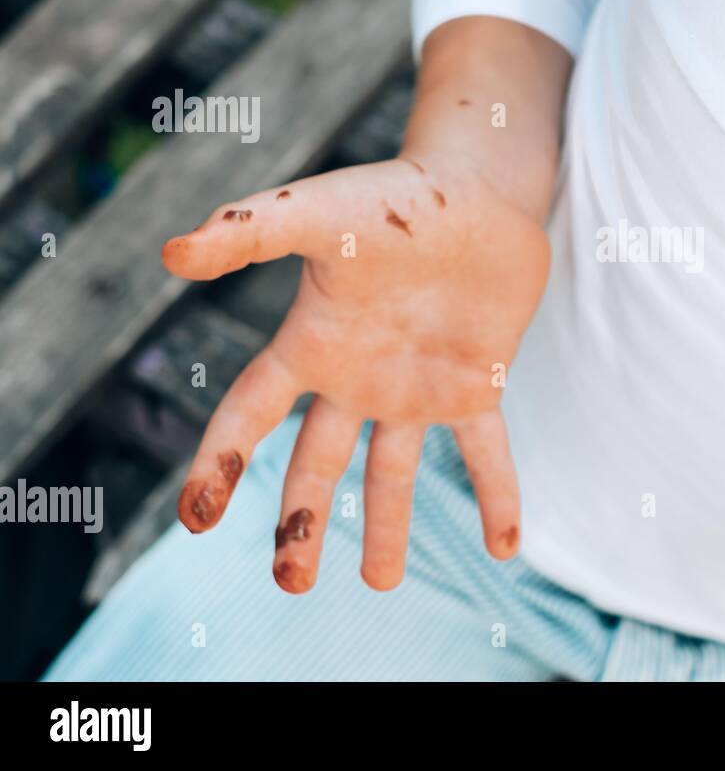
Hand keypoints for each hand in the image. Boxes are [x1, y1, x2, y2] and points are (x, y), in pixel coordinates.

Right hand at [161, 156, 549, 592]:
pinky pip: (485, 453)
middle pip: (319, 465)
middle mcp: (358, 378)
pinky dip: (497, 497)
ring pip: (394, 473)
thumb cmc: (392, 198)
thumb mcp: (314, 213)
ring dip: (390, 529)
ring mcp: (417, 387)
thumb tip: (171, 254)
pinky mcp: (476, 385)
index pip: (251, 414)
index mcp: (312, 345)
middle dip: (302, 523)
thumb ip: (247, 231)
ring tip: (381, 583)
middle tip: (292, 583)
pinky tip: (504, 547)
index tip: (196, 518)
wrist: (478, 190)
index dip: (219, 463)